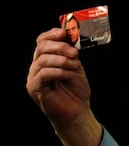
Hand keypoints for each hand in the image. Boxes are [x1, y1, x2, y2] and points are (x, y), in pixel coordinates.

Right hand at [26, 28, 101, 145]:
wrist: (78, 112)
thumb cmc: (76, 91)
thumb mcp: (76, 68)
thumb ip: (71, 54)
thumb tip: (70, 38)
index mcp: (46, 60)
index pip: (42, 41)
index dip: (51, 34)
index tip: (64, 33)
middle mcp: (36, 67)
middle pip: (41, 48)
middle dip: (59, 47)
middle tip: (74, 53)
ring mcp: (33, 78)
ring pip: (42, 60)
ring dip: (62, 61)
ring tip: (75, 66)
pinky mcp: (34, 89)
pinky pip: (43, 74)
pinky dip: (58, 71)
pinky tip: (68, 74)